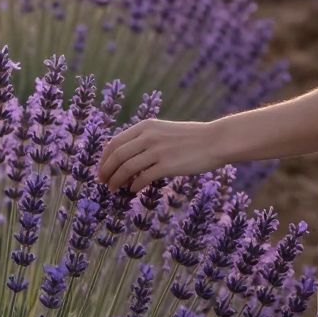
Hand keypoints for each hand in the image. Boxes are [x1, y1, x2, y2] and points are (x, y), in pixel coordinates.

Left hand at [96, 116, 227, 194]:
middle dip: (106, 171)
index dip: (104, 159)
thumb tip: (127, 157)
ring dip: (116, 181)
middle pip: (117, 156)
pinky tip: (133, 190)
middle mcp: (149, 136)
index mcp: (145, 126)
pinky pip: (143, 178)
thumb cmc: (191, 138)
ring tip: (114, 189)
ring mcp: (158, 150)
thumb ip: (146, 139)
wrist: (215, 140)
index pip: (115, 142)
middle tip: (103, 182)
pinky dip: (134, 186)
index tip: (101, 170)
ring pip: (126, 168)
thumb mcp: (164, 130)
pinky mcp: (168, 165)